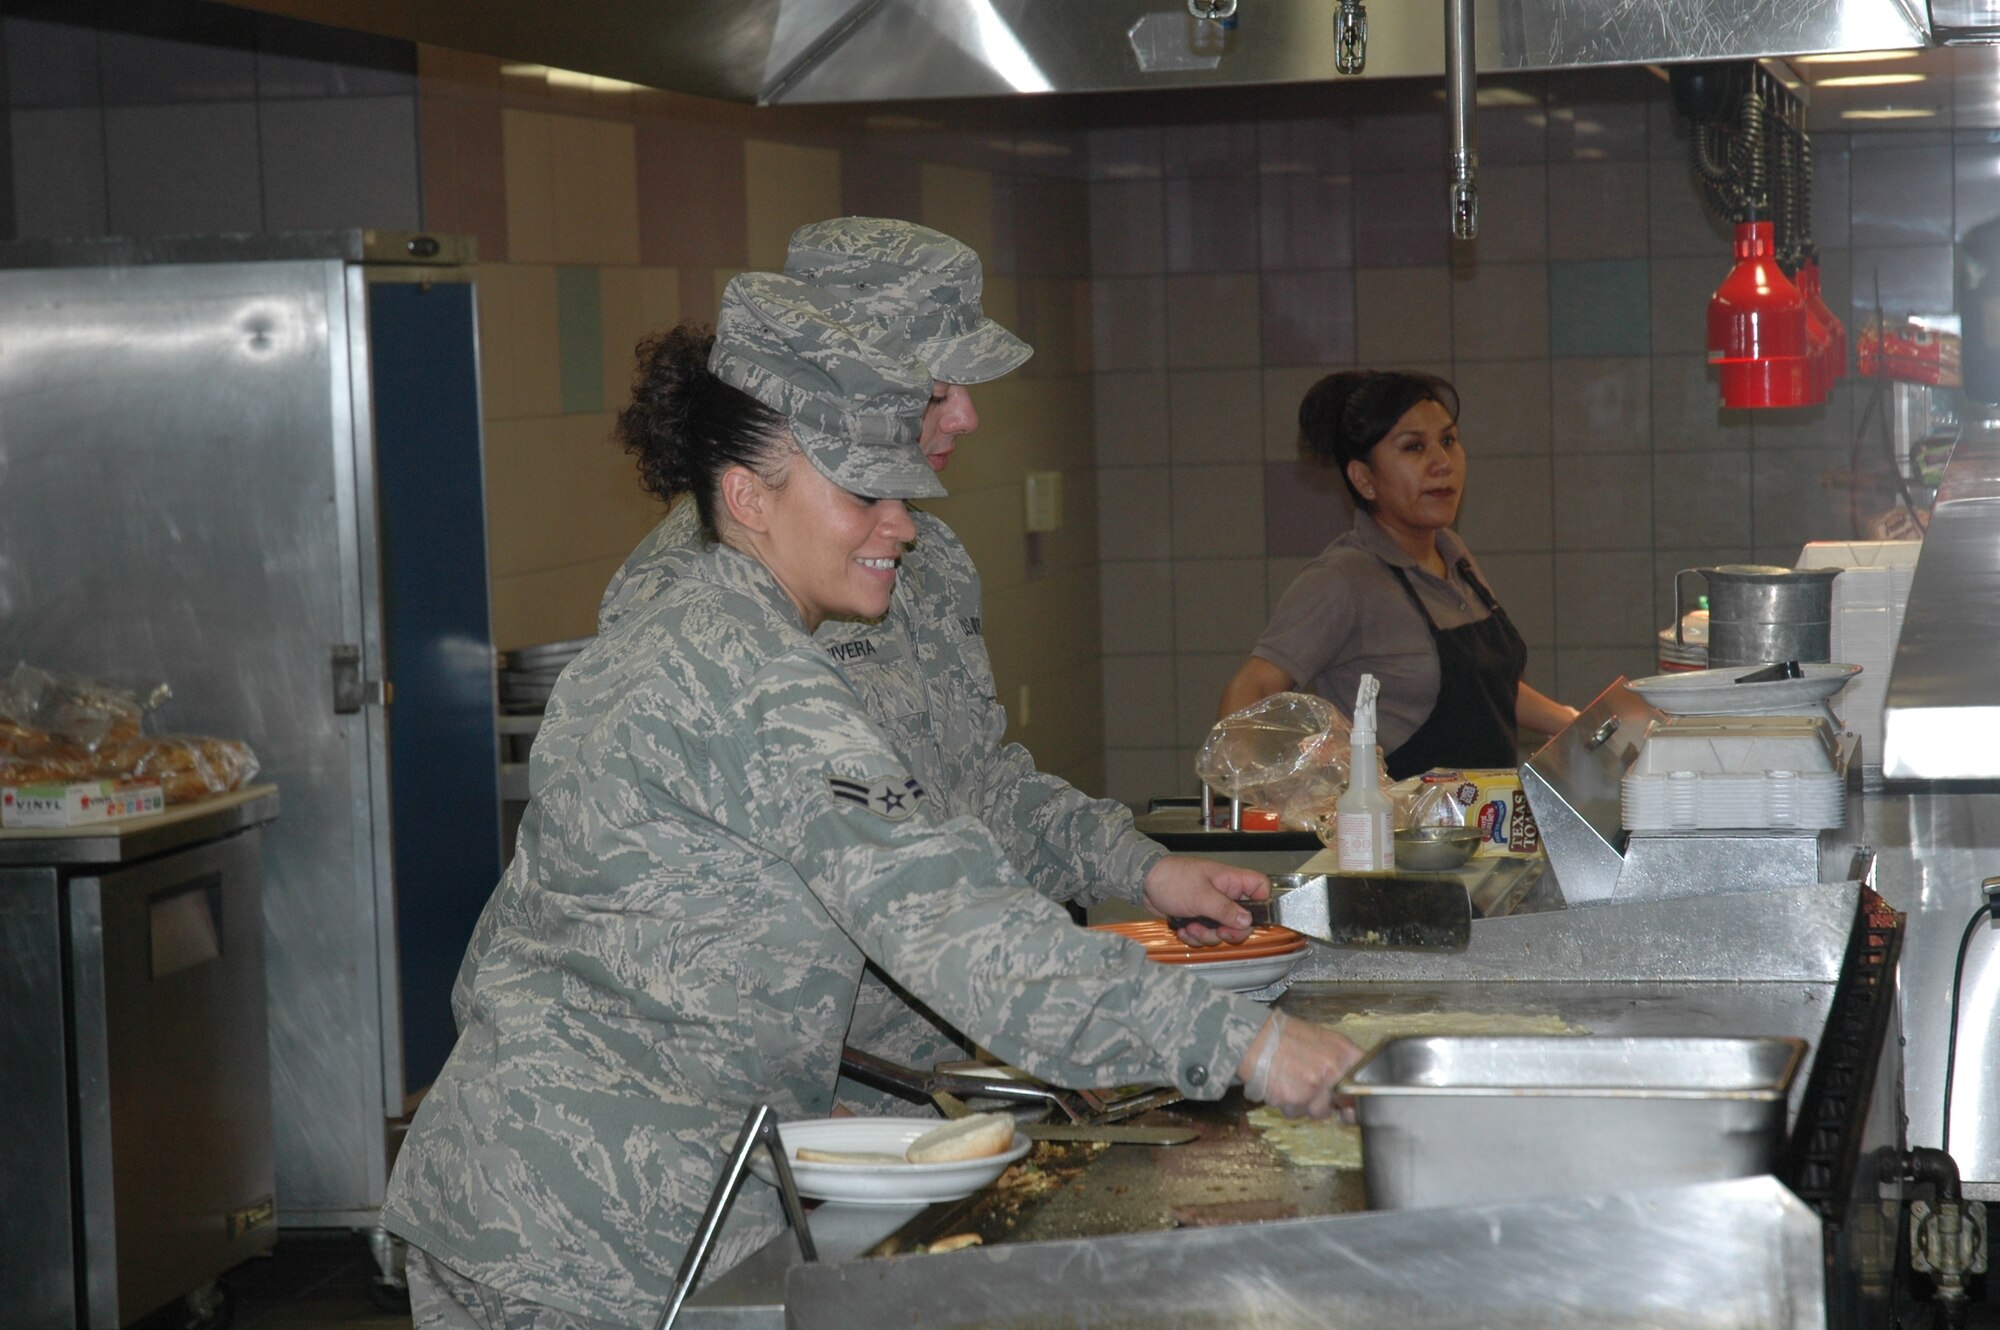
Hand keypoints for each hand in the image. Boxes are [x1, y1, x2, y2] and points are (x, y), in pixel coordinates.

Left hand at [1143, 856, 1268, 944]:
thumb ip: (1225, 910)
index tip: (1251, 918)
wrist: (1144, 883)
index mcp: (1231, 881)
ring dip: (1206, 935)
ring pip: (1222, 931)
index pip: (1260, 888)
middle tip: (1217, 931)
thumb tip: (1247, 921)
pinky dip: (1194, 936)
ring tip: (1192, 927)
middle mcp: (1225, 894)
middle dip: (1228, 931)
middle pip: (1243, 920)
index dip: (1262, 904)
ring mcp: (1211, 907)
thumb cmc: (1171, 878)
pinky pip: (1205, 934)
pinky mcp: (1198, 917)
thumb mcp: (1201, 896)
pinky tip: (1183, 929)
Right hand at [1236, 1012, 1363, 1119]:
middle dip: (1332, 1102)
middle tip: (1315, 1089)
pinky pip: (1296, 1113)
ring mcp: (1313, 1088)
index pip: (1366, 1084)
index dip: (1361, 1096)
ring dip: (1307, 1104)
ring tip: (1292, 1082)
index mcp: (1344, 1054)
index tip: (1353, 1102)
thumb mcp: (1323, 1037)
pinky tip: (1281, 1086)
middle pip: (1344, 1104)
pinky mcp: (1294, 1101)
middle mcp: (1332, 1072)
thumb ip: (1342, 1058)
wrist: (1254, 1038)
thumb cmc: (1287, 1035)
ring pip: (1318, 1112)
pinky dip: (1288, 1104)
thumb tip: (1354, 1082)